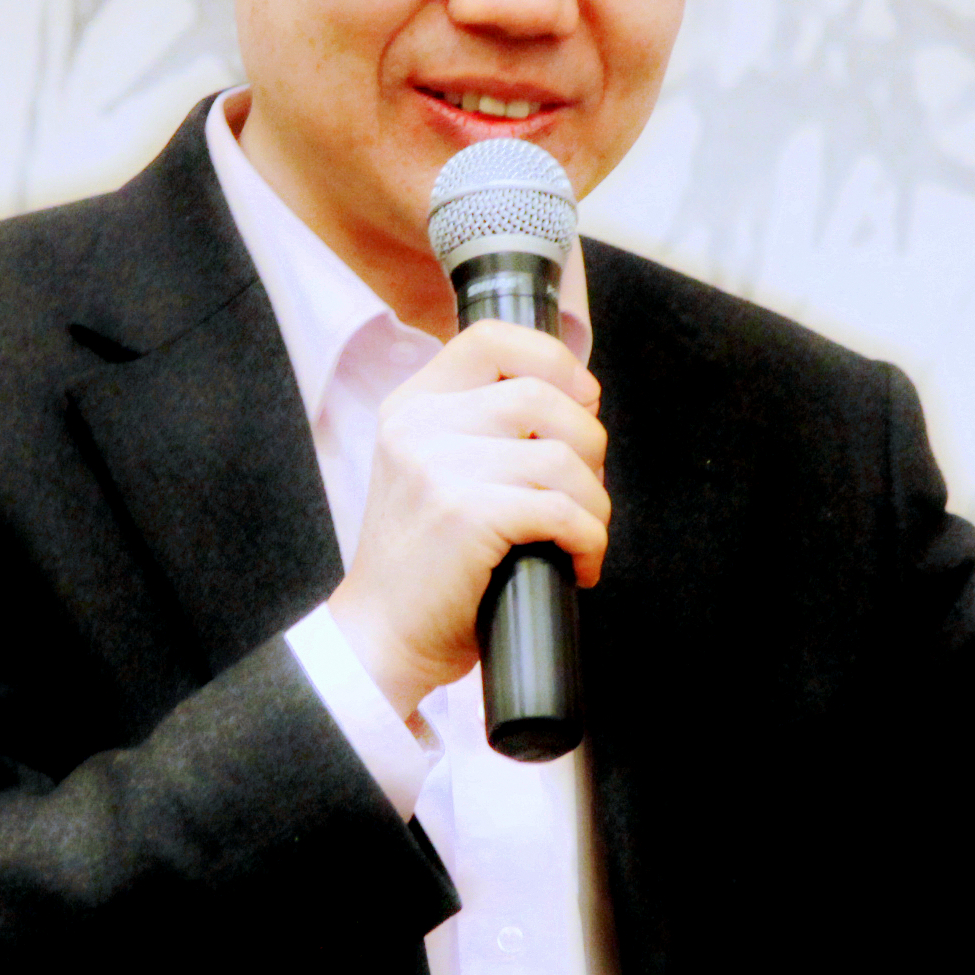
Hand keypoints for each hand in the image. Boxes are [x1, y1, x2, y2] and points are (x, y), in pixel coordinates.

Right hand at [328, 322, 608, 719]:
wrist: (381, 635)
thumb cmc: (425, 565)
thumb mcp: (431, 472)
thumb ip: (480, 429)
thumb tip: (578, 401)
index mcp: (411, 406)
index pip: (492, 338)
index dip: (554, 359)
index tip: (583, 399)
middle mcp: (419, 426)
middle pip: (541, 396)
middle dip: (589, 445)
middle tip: (585, 493)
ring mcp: (438, 467)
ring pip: (560, 456)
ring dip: (593, 503)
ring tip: (582, 536)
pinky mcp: (464, 515)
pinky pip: (560, 509)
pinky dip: (587, 539)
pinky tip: (579, 563)